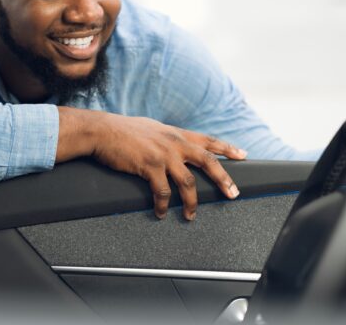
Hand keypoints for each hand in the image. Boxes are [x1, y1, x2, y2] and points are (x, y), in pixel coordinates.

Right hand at [57, 108, 245, 220]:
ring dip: (192, 202)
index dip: (227, 148)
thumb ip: (168, 137)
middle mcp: (174, 143)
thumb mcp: (153, 128)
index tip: (243, 155)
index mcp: (176, 134)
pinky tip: (162, 212)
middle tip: (233, 193)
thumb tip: (176, 146)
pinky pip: (163, 192)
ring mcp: (163, 154)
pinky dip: (164, 205)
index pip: (208, 140)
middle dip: (223, 179)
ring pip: (188, 182)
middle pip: (208, 161)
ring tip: (191, 216)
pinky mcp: (149, 166)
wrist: (102, 130)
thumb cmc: (123, 130)